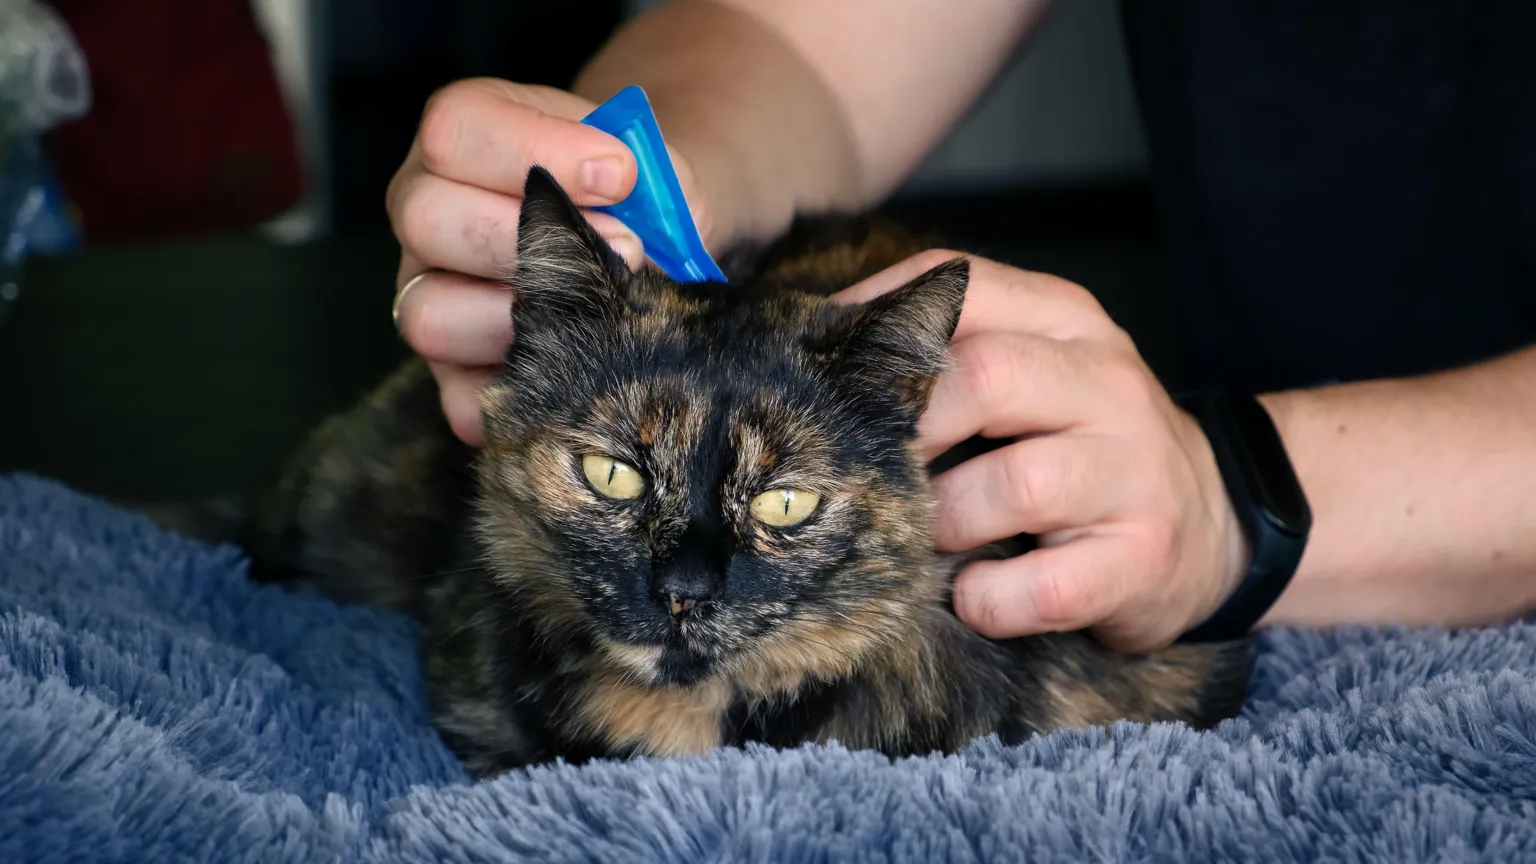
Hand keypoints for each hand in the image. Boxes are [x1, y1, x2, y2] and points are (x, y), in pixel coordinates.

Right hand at [386, 78, 707, 445]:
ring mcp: (428, 293)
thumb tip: (637, 245)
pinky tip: (579, 370)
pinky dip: (521, 394)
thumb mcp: (648, 165)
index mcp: (461, 137)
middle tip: (626, 247)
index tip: (621, 174)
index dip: (534, 151)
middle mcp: (424, 209)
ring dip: (521, 320)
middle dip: (531, 239)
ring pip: (427, 314)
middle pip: (424, 218)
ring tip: (599, 313)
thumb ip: (648, 186)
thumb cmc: (636, 193)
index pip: (454, 130)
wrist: (652, 236)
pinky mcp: (452, 373)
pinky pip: (463, 399)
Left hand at [834, 251, 1250, 651]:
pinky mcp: (1141, 559)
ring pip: (1013, 485)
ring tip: (925, 540)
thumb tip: (817, 353)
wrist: (1214, 525)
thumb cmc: (1082, 446)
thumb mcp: (1034, 372)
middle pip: (983, 376)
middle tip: (865, 471)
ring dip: (942, 522)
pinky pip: (1042, 587)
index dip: (876, 322)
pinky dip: (989, 599)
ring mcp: (1133, 472)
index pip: (963, 288)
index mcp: (1069, 323)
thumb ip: (950, 351)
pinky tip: (974, 595)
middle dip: (906, 428)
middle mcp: (1109, 384)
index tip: (818, 368)